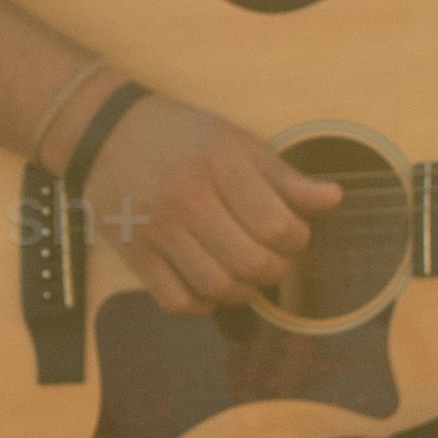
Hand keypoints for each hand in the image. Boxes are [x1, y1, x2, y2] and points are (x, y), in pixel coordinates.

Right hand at [76, 90, 322, 314]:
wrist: (103, 132)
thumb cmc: (179, 135)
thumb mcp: (236, 141)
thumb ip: (284, 176)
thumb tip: (334, 199)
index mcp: (219, 164)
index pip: (276, 225)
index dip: (296, 240)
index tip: (292, 234)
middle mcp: (186, 198)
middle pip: (250, 263)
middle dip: (275, 270)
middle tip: (273, 259)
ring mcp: (156, 229)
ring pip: (216, 287)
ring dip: (242, 292)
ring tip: (244, 275)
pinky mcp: (133, 253)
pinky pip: (176, 301)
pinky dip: (201, 305)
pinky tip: (209, 287)